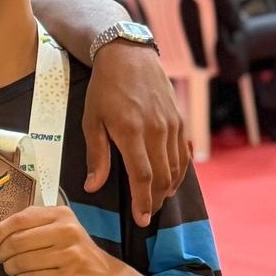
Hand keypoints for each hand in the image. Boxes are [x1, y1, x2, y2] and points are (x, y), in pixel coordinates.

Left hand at [0, 206, 114, 275]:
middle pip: (18, 241)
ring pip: (23, 261)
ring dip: (11, 267)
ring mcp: (70, 255)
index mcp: (60, 214)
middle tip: (0, 257)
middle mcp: (67, 231)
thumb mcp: (58, 229)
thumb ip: (31, 226)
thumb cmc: (74, 251)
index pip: (20, 219)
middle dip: (2, 252)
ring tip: (11, 268)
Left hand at [83, 42, 186, 226]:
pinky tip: (171, 181)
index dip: (143, 201)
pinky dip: (179, 171)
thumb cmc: (104, 88)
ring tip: (157, 201)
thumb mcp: (91, 120)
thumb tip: (92, 187)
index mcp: (130, 131)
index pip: (142, 176)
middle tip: (147, 215)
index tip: (141, 219)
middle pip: (163, 177)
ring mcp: (171, 125)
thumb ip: (95, 155)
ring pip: (176, 167)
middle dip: (156, 201)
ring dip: (169, 189)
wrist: (128, 55)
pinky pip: (183, 153)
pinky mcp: (180, 120)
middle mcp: (156, 130)